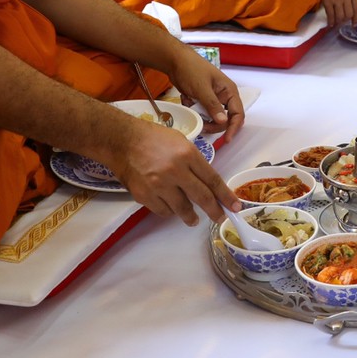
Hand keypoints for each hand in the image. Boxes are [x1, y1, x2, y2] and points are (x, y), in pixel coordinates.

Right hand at [113, 117, 239, 225]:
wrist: (122, 140)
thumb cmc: (153, 138)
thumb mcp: (181, 142)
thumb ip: (194, 163)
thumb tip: (207, 184)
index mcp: (187, 154)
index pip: (212, 180)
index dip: (226, 195)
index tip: (235, 206)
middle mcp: (175, 171)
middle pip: (202, 197)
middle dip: (214, 211)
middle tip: (220, 218)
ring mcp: (158, 185)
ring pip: (182, 209)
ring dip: (191, 216)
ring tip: (193, 219)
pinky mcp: (144, 195)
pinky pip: (163, 211)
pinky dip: (170, 211)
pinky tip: (171, 208)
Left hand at [169, 48, 244, 138]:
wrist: (175, 60)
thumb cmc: (191, 69)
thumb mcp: (202, 88)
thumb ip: (213, 106)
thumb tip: (223, 122)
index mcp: (229, 91)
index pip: (237, 114)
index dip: (233, 128)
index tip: (226, 140)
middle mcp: (224, 97)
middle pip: (225, 119)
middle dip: (214, 125)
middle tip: (202, 126)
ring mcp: (213, 99)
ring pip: (212, 118)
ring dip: (203, 118)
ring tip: (192, 112)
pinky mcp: (202, 101)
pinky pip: (202, 113)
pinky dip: (195, 112)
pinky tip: (188, 102)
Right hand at [315, 0, 356, 27]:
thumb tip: (352, 10)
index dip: (356, 19)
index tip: (355, 24)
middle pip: (348, 15)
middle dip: (346, 20)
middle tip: (343, 21)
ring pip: (340, 17)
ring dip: (338, 22)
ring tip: (337, 22)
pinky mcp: (327, 1)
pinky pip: (331, 15)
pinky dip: (331, 21)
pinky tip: (330, 23)